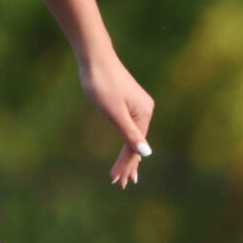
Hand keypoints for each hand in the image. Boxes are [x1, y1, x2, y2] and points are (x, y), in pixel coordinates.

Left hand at [79, 50, 156, 187]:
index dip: (126, 165)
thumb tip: (147, 154)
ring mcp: (139, 106)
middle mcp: (146, 111)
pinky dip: (128, 141)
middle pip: (137, 144)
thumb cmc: (102, 83)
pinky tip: (128, 147)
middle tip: (122, 184)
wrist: (96, 57)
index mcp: (144, 114)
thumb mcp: (114, 111)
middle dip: (130, 165)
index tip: (116, 181)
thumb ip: (130, 133)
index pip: (135, 147)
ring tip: (127, 174)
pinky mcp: (130, 101)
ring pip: (134, 137)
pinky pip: (132, 128)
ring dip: (129, 156)